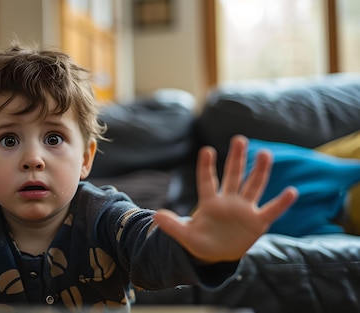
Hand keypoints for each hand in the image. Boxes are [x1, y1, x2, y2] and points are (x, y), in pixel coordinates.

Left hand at [154, 135, 297, 262]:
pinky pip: (271, 211)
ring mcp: (244, 210)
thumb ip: (172, 226)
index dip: (206, 167)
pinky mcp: (257, 222)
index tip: (206, 150)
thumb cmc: (201, 241)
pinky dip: (281, 203)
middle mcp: (229, 201)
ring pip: (253, 186)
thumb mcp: (185, 236)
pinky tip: (292, 191)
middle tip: (239, 139)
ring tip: (265, 154)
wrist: (217, 255)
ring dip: (259, 171)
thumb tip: (155, 217)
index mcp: (210, 202)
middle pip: (233, 176)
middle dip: (236, 159)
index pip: (207, 181)